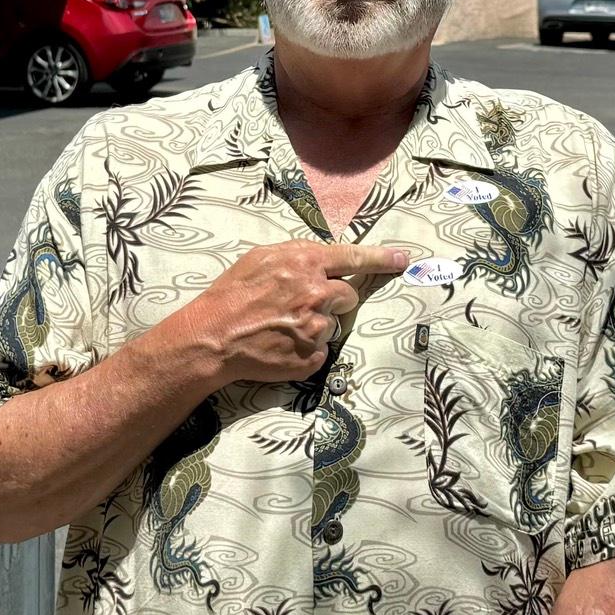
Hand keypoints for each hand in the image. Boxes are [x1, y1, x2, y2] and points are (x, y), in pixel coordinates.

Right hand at [166, 241, 407, 385]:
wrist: (211, 338)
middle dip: (334, 299)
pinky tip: (281, 345)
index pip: (354, 258)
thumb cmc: (230, 295)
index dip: (381, 259)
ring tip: (281, 326)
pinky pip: (321, 351)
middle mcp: (316, 293)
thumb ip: (296, 257)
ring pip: (333, 324)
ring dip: (314, 325)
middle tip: (303, 305)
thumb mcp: (260, 259)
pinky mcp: (310, 357)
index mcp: (304, 263)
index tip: (403, 260)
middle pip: (348, 295)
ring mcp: (315, 328)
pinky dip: (305, 350)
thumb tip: (321, 261)